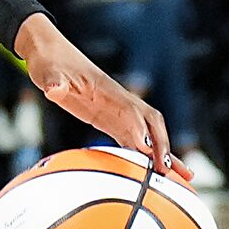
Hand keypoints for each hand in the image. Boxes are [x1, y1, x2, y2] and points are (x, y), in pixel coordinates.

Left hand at [14, 14, 184, 173]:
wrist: (49, 53)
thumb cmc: (50, 61)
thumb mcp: (48, 72)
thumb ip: (54, 82)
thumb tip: (53, 88)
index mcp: (106, 90)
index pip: (131, 112)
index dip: (141, 131)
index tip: (147, 152)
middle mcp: (118, 100)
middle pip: (150, 122)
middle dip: (161, 144)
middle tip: (166, 170)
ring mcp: (116, 109)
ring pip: (147, 131)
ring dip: (162, 152)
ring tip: (180, 175)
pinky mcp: (109, 117)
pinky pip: (132, 137)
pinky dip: (144, 153)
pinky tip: (152, 169)